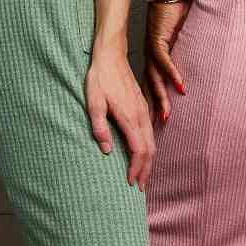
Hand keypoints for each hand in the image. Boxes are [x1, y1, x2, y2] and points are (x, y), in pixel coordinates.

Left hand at [85, 37, 155, 189]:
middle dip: (146, 171)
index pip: (138, 151)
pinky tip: (143, 156)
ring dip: (149, 162)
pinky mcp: (143, 108)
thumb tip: (106, 150)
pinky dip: (149, 150)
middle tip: (139, 188)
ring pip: (152, 143)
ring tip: (143, 177)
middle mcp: (141, 116)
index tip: (130, 183)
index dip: (135, 169)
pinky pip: (151, 134)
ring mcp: (144, 112)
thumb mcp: (93, 102)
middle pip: (150, 150)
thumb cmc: (99, 78)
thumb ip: (99, 126)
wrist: (111, 56)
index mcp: (129, 117)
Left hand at [142, 0, 190, 123]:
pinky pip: (165, 62)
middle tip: (156, 128)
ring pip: (155, 79)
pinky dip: (173, 75)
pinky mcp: (159, 41)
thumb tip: (193, 67)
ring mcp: (153, 50)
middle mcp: (151, 57)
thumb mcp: (180, 40)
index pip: (151, 85)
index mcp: (154, 59)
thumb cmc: (175, 15)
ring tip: (166, 116)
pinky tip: (180, 88)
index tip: (157, 121)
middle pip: (150, 88)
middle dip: (154, 109)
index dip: (153, 103)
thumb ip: (183, 55)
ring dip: (161, 98)